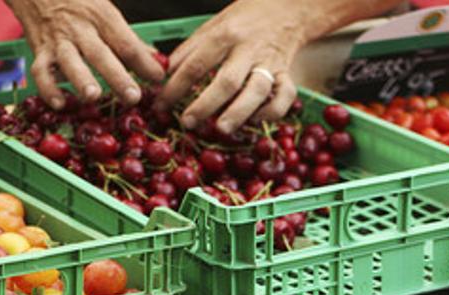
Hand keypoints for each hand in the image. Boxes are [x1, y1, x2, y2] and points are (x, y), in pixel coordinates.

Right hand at [8, 0, 164, 108]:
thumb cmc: (77, 3)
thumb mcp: (105, 12)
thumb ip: (129, 39)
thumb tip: (156, 62)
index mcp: (101, 18)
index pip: (126, 42)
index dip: (144, 62)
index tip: (158, 79)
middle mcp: (80, 30)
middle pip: (100, 54)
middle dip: (117, 77)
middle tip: (132, 97)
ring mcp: (58, 41)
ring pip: (69, 61)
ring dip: (81, 80)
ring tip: (93, 97)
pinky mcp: (39, 51)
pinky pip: (41, 72)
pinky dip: (48, 89)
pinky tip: (59, 105)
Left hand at [156, 0, 310, 133]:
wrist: (286, 8)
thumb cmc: (244, 20)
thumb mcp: (214, 24)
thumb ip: (191, 48)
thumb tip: (167, 72)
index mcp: (225, 35)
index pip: (196, 64)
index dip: (176, 87)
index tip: (161, 105)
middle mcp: (248, 49)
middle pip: (227, 82)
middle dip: (205, 105)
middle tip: (187, 122)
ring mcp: (269, 62)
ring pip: (257, 90)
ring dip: (238, 112)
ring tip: (221, 128)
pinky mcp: (287, 73)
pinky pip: (285, 96)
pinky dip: (271, 111)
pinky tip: (254, 119)